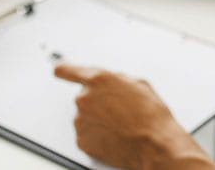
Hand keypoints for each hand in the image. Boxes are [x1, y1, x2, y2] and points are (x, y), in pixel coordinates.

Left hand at [54, 64, 214, 169]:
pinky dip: (97, 134)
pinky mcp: (82, 140)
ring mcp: (81, 121)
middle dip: (97, 100)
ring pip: (85, 115)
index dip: (64, 70)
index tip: (61, 70)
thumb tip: (112, 82)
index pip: (66, 70)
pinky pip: (86, 133)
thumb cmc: (150, 115)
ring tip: (120, 124)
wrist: (153, 143)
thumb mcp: (139, 84)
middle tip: (117, 108)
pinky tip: (114, 134)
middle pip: (83, 96)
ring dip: (98, 118)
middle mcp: (84, 99)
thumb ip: (117, 79)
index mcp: (98, 80)